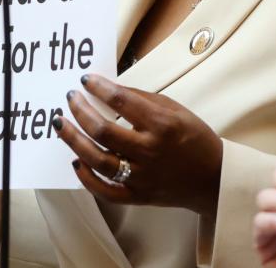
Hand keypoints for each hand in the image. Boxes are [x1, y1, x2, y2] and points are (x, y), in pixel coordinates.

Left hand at [54, 74, 222, 216]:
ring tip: (62, 125)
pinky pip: (105, 191)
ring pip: (98, 160)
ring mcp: (142, 176)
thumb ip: (143, 99)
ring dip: (74, 140)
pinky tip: (75, 161)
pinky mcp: (138, 196)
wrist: (213, 178)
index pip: (121, 101)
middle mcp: (150, 150)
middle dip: (80, 111)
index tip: (86, 79)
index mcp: (162, 125)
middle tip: (70, 98)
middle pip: (103, 130)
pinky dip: (86, 177)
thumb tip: (111, 88)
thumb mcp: (175, 109)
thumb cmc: (195, 138)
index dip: (99, 88)